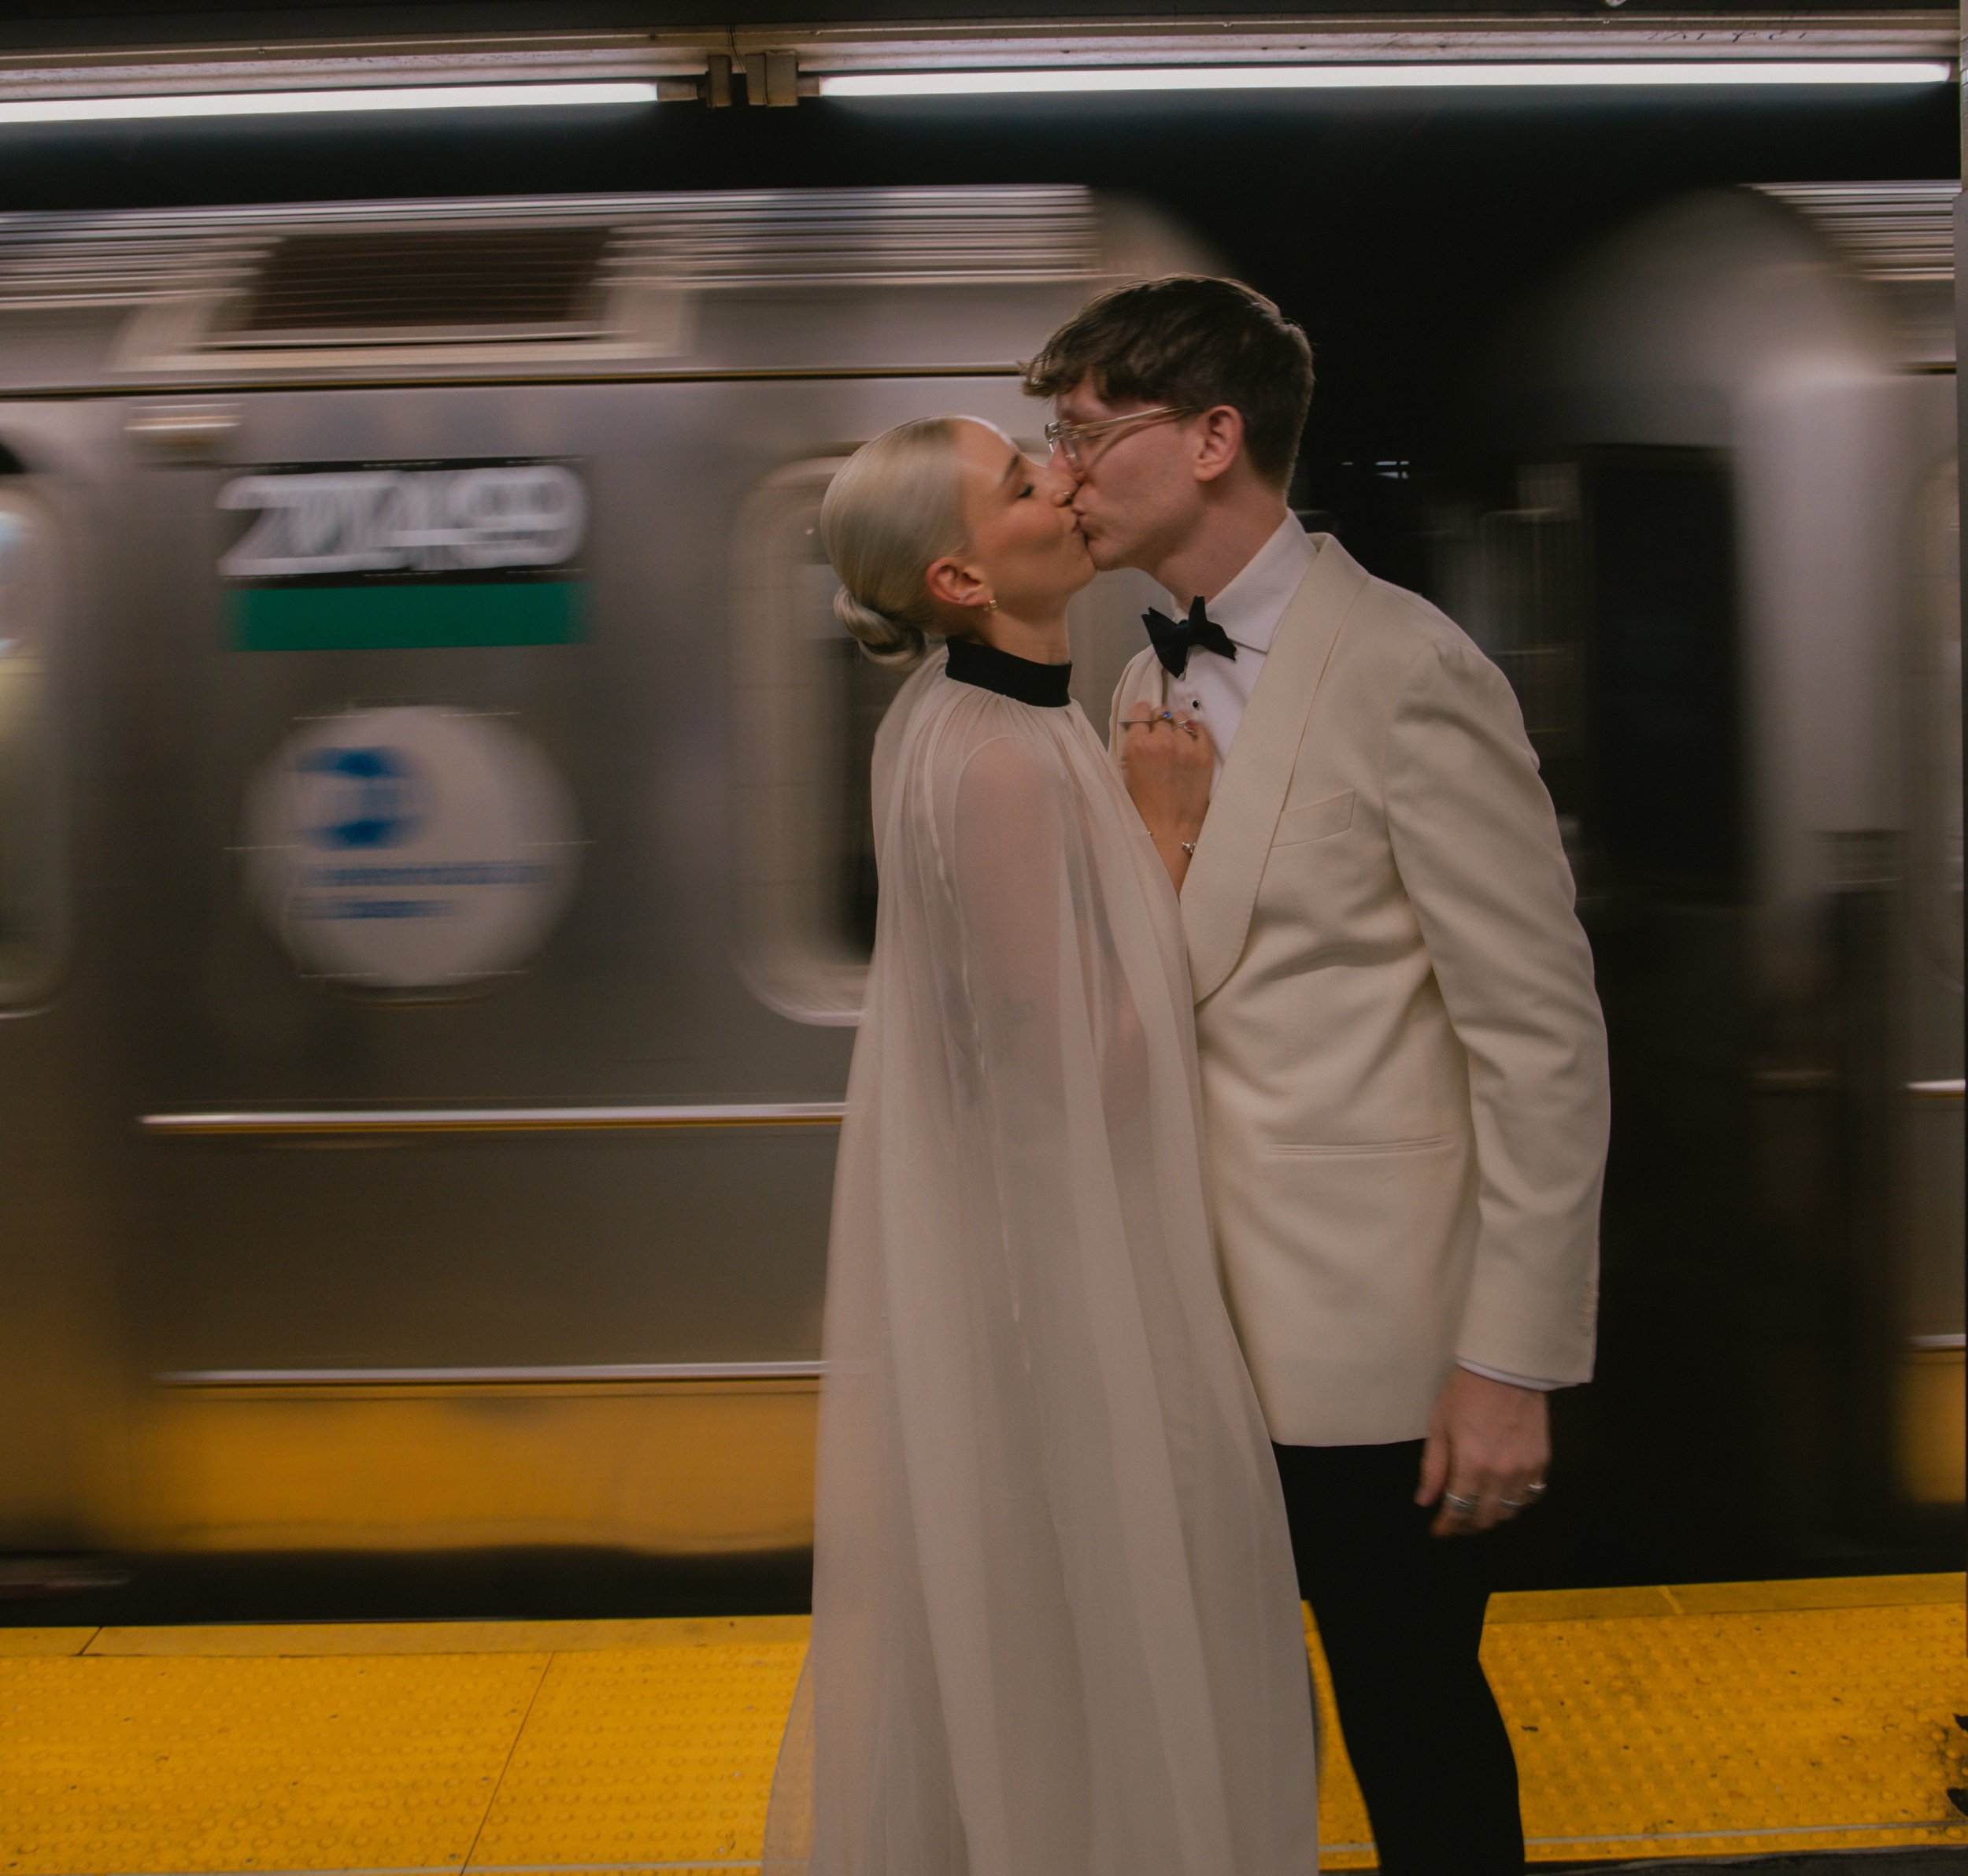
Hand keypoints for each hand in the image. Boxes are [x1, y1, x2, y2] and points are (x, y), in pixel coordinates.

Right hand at [1117, 705, 1213, 886]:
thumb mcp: (1126, 775)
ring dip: (1177, 725)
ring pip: (1181, 718)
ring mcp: (1186, 747)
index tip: (1144, 719)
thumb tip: (1140, 731)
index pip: (1140, 711)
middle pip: (1161, 714)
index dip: (1141, 714)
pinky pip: (1200, 730)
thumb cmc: (1142, 808)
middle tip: (1159, 734)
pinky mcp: (1204, 755)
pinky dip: (1194, 731)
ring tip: (1176, 738)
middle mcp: (1161, 741)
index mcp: (1137, 746)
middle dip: (1159, 721)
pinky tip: (1190, 740)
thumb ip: (1132, 749)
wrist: (1169, 831)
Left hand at [1417, 1367, 1549, 1536]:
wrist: (1505, 1370)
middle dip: (1466, 1525)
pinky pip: (1530, 1496)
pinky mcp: (1542, 1462)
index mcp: (1471, 1465)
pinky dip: (1515, 1503)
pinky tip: (1502, 1496)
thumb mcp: (1439, 1427)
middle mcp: (1501, 1474)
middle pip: (1485, 1518)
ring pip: (1509, 1512)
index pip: (1458, 1510)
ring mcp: (1525, 1470)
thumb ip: (1434, 1468)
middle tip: (1455, 1522)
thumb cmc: (1464, 1394)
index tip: (1438, 1531)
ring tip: (1477, 1510)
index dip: (1447, 1526)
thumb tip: (1425, 1501)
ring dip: (1491, 1516)